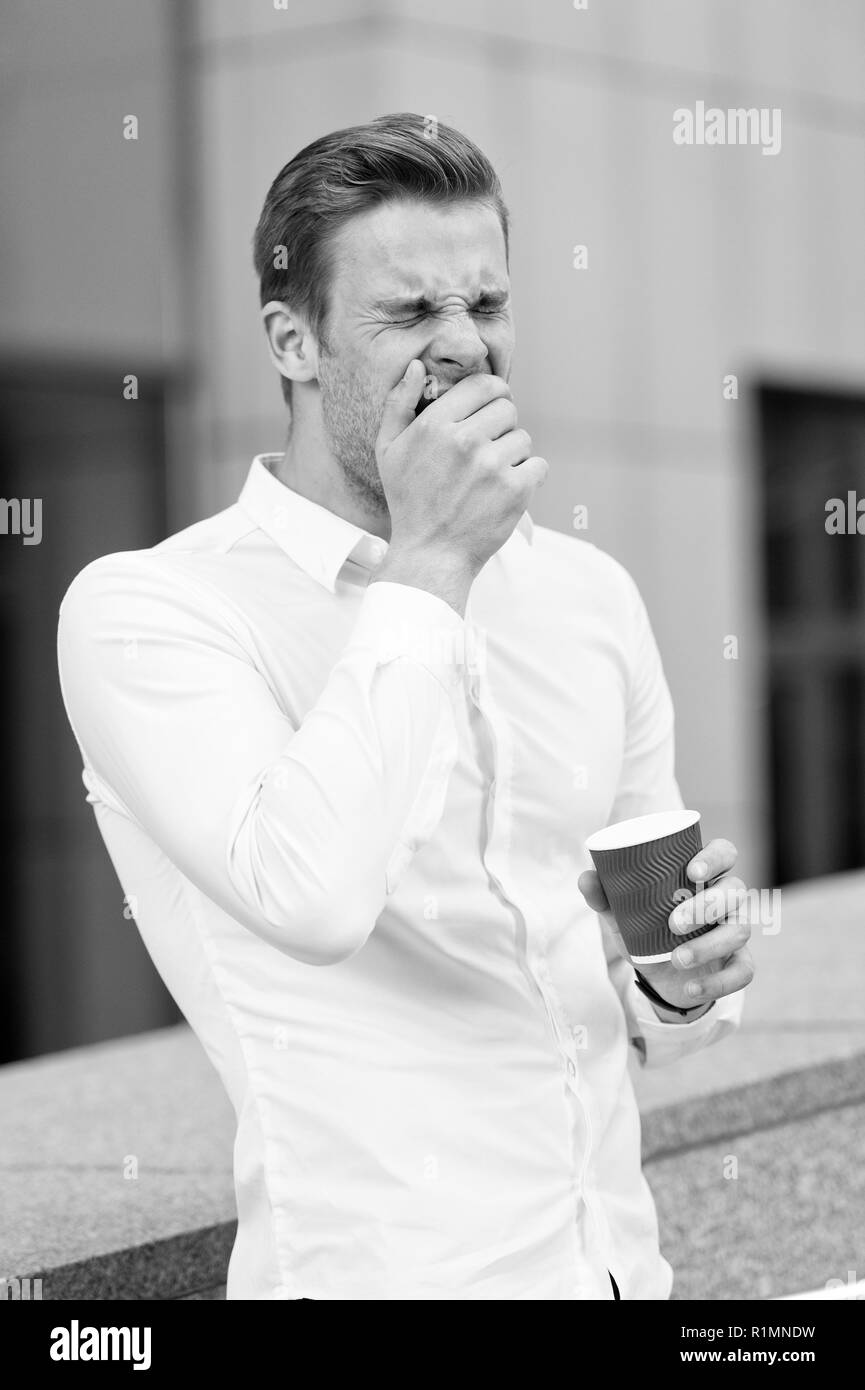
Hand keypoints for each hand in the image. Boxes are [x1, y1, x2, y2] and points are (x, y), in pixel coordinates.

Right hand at [374, 360, 547, 613]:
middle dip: (501, 426)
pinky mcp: (515, 490)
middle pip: (508, 408)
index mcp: (435, 424)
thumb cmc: (409, 502)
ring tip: (491, 477)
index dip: (491, 395)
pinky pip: (539, 465)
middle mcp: (464, 440)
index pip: (484, 385)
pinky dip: (529, 477)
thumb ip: (398, 403)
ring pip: (523, 438)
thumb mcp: (388, 450)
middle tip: (486, 452)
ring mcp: (492, 465)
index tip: (489, 412)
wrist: (430, 555)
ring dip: (513, 455)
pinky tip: (507, 491)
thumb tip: (416, 365)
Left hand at [578, 837, 754, 1013]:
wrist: (658, 976)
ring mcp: (735, 930)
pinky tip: (692, 987)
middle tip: (674, 923)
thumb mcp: (624, 914)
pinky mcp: (739, 962)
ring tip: (677, 959)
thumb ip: (605, 896)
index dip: (715, 857)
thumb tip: (585, 878)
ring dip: (710, 945)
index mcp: (703, 876)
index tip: (691, 872)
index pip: (724, 852)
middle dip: (707, 905)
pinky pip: (744, 971)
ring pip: (741, 930)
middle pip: (737, 890)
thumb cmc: (647, 929)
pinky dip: (719, 982)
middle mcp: (726, 899)